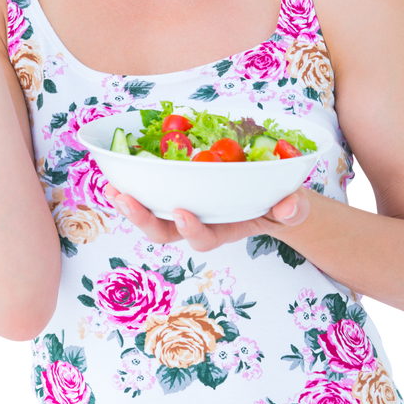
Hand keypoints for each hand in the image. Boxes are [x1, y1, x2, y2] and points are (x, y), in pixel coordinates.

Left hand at [103, 182, 311, 250]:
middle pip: (164, 231)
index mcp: (223, 229)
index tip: (182, 212)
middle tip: (125, 199)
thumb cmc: (279, 204)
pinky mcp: (176, 186)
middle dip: (142, 218)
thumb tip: (289, 207)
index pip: (203, 238)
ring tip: (110, 187)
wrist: (271, 195)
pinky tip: (115, 166)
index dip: (191, 229)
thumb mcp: (292, 207)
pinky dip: (132, 180)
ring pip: (150, 213)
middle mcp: (197, 221)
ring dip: (128, 202)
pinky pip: (148, 189)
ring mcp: (183, 205)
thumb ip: (293, 209)